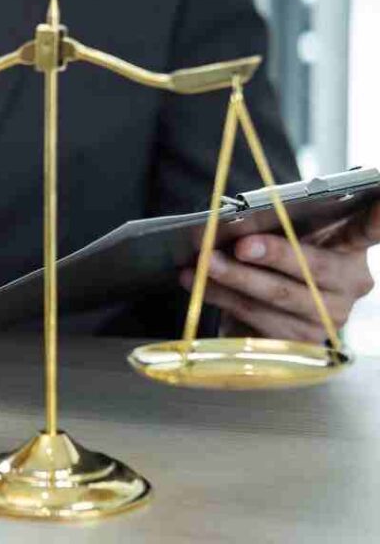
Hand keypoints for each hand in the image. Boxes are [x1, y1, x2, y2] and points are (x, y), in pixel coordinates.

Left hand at [180, 201, 379, 341]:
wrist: (269, 304)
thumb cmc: (278, 256)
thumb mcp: (284, 236)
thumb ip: (274, 226)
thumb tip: (236, 222)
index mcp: (351, 248)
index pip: (370, 229)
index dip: (379, 216)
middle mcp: (348, 285)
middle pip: (311, 269)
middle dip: (272, 256)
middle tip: (240, 246)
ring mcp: (327, 318)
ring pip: (276, 297)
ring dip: (233, 279)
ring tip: (201, 264)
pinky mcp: (299, 343)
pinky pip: (255, 318)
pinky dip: (221, 297)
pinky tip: (197, 284)